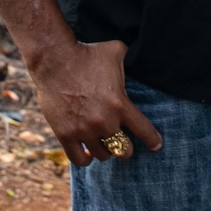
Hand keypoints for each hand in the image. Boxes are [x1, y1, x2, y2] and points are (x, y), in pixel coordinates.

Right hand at [24, 38, 162, 166]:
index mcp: (120, 104)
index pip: (144, 131)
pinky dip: (86, 159)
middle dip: (126, 148)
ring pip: (103, 155)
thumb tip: (139, 54)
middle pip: (124, 150)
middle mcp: (104, 121)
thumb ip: (130, 60)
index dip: (152, 141)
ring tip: (104, 145)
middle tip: (124, 144)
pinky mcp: (65, 134)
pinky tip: (88, 153)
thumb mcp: (115, 51)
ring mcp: (84, 130)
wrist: (55, 60)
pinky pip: (79, 159)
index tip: (156, 146)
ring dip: (106, 151)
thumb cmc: (87, 53)